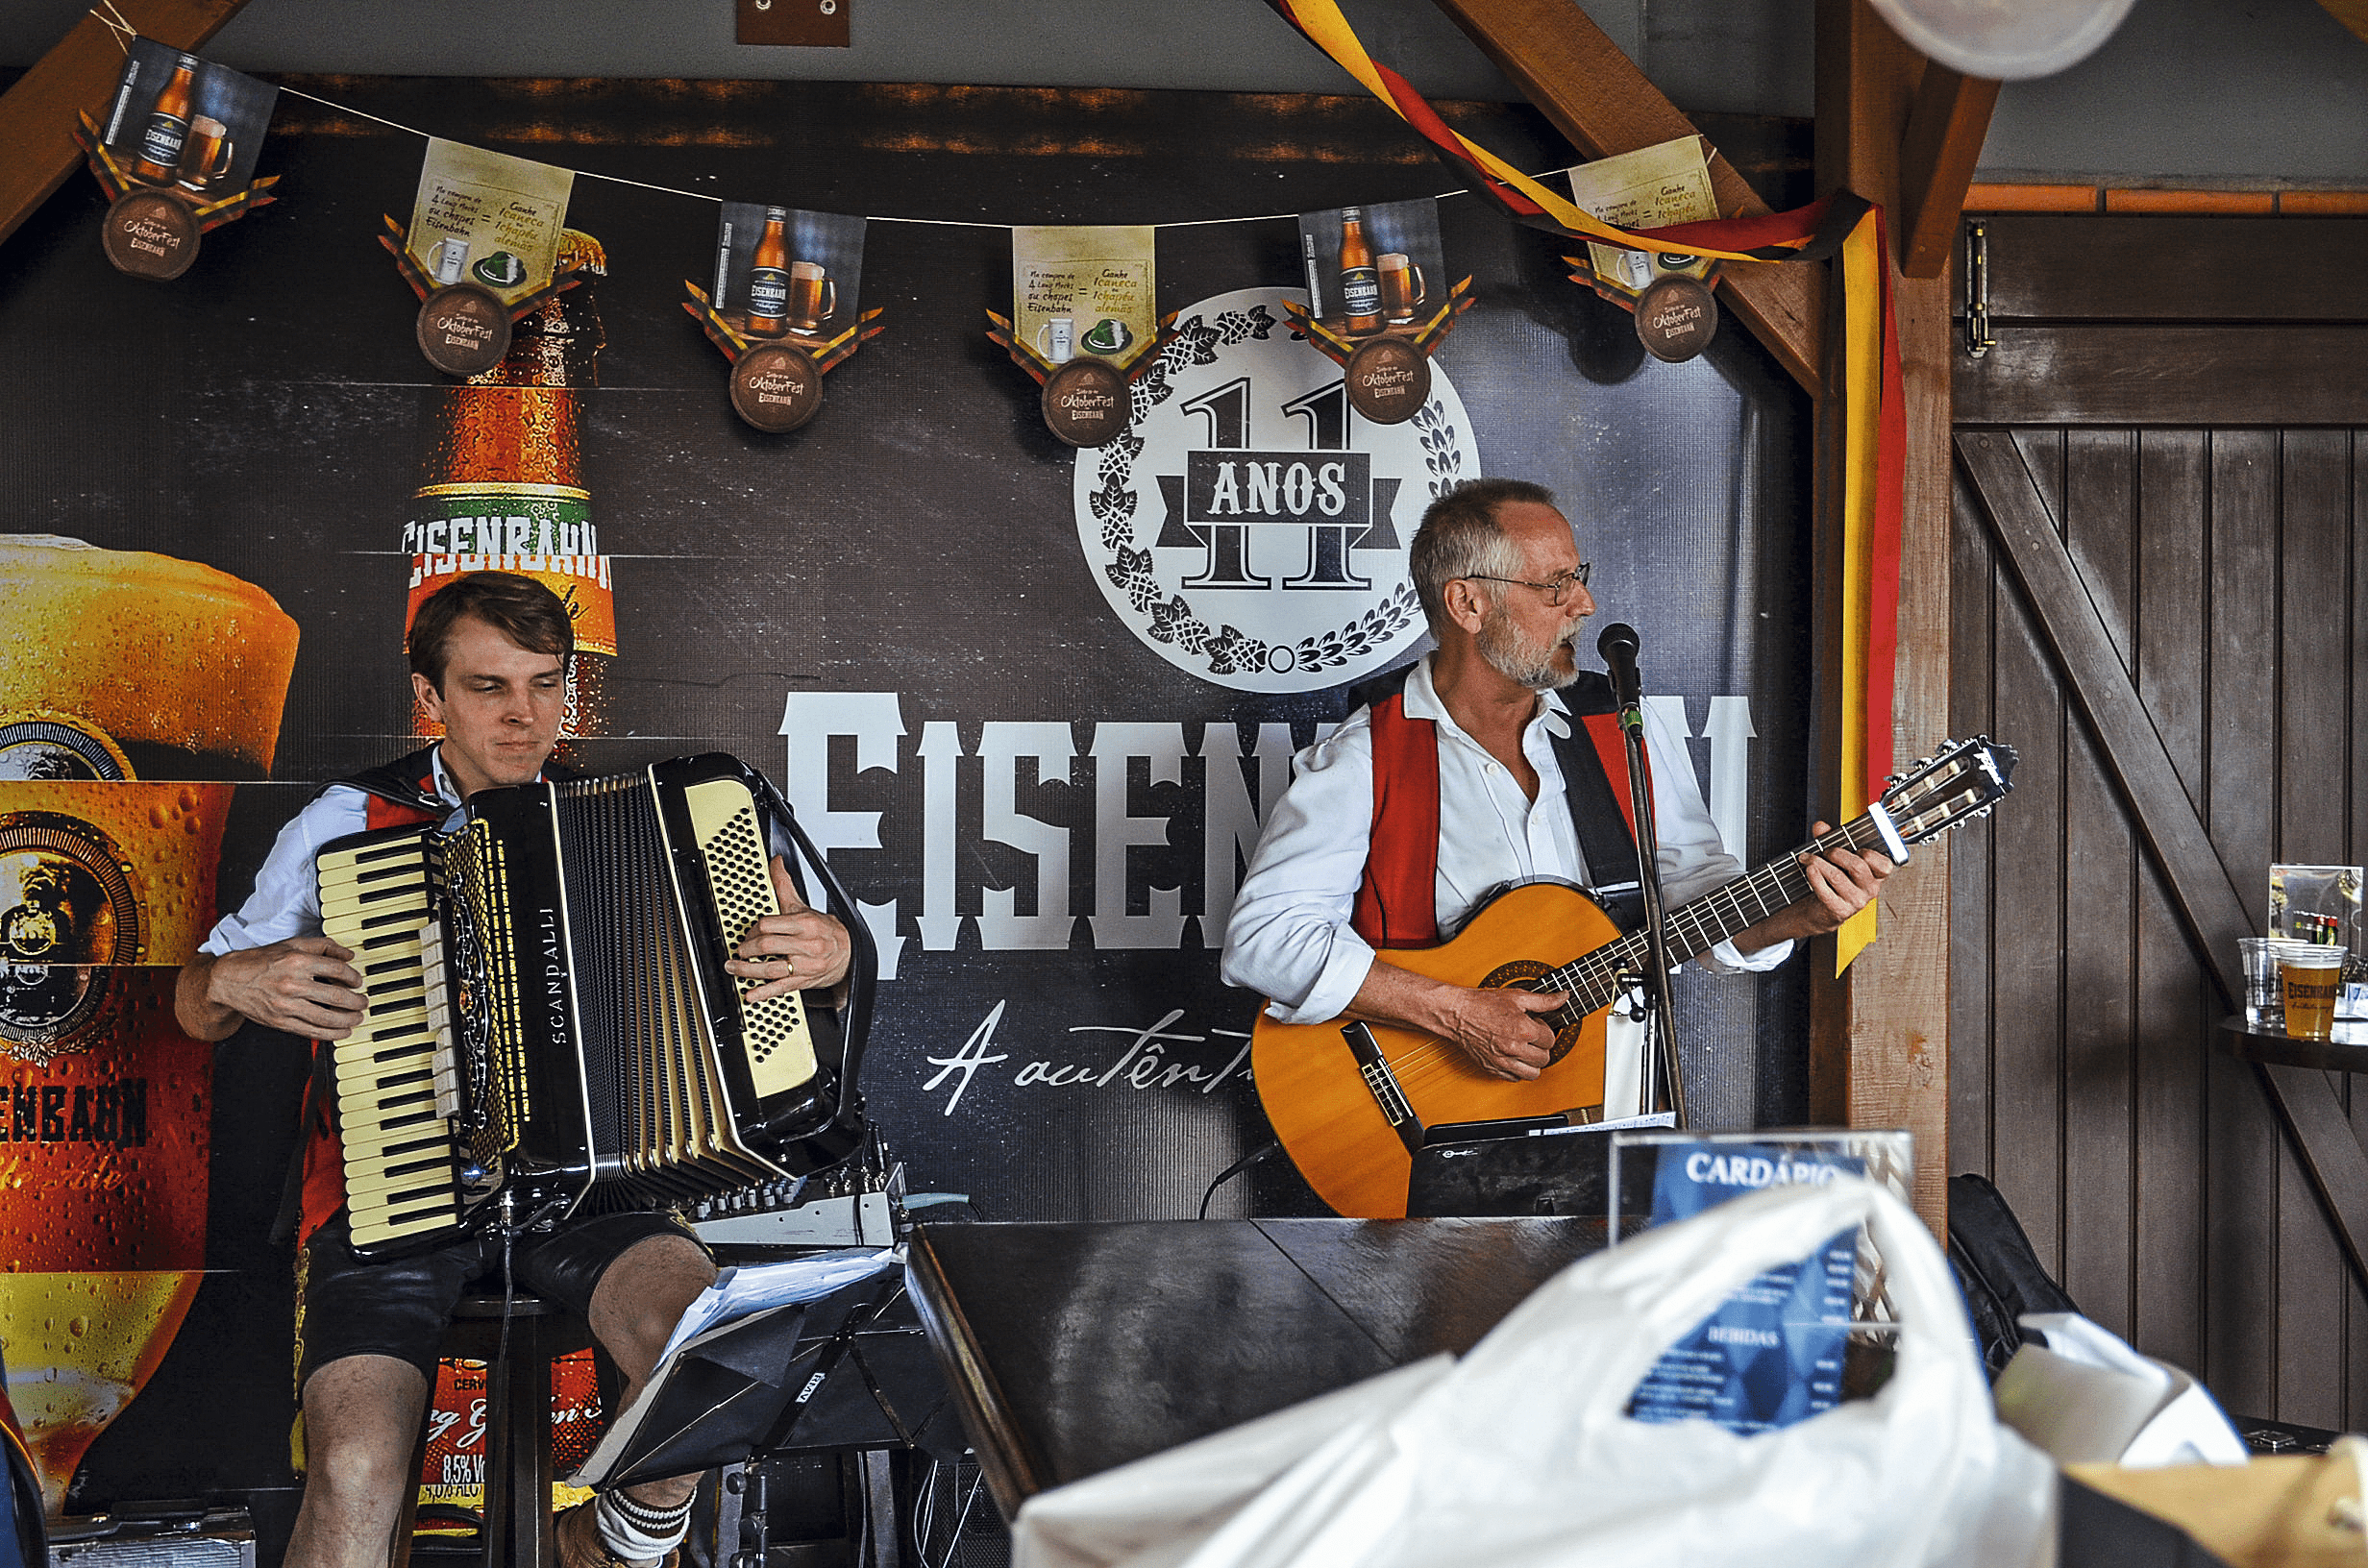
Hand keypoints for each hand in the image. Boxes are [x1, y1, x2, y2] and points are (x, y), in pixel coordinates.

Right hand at [203, 936, 367, 1039]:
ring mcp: (286, 1006)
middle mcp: (293, 984)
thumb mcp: (292, 944)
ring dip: (348, 1020)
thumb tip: (348, 955)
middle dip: (357, 1002)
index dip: (354, 977)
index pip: (338, 971)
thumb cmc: (261, 961)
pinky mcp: (280, 1022)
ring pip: (327, 1018)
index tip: (358, 982)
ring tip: (357, 1018)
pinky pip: (311, 1032)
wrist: (228, 981)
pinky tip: (342, 1032)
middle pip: (337, 997)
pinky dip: (331, 1034)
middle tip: (363, 1002)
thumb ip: (323, 946)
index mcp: (297, 962)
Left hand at [726, 856, 850, 999]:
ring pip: (770, 968)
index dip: (753, 930)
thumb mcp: (804, 906)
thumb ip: (785, 885)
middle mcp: (806, 945)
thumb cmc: (824, 931)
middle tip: (739, 950)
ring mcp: (805, 965)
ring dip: (747, 970)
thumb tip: (775, 863)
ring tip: (734, 968)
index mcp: (805, 924)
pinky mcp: (804, 981)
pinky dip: (764, 993)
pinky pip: (781, 988)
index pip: (769, 924)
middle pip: (767, 946)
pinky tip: (750, 994)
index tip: (748, 934)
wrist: (848, 953)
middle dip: (747, 949)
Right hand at [1432, 984, 1568, 1082]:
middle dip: (1541, 1047)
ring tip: (1526, 1050)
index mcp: (1523, 1029)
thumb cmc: (1483, 1003)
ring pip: (1533, 1074)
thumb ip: (1544, 1000)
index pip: (1550, 1039)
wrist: (1457, 1013)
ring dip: (1533, 1063)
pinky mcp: (1493, 1068)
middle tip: (1531, 1036)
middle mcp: (1514, 1048)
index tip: (1536, 1025)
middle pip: (1544, 1058)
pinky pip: (1514, 1078)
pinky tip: (1514, 1057)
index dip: (1545, 1030)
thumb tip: (1564, 997)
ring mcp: (1503, 1060)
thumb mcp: (1517, 996)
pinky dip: (1518, 1070)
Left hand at [1790, 819, 1893, 933]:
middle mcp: (1870, 889)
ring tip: (1808, 859)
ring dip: (1818, 863)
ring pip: (1837, 876)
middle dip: (1836, 853)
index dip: (1869, 853)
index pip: (1884, 864)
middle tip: (1825, 851)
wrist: (1821, 909)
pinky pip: (1825, 891)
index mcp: (1876, 875)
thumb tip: (1821, 826)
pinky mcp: (1840, 911)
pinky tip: (1809, 870)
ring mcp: (1856, 901)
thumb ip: (1830, 839)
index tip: (1856, 848)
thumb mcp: (1835, 857)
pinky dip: (1814, 877)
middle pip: (1857, 865)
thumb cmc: (1833, 881)